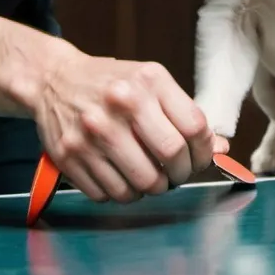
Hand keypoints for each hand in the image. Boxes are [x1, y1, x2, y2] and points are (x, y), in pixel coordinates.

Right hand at [35, 47, 226, 203]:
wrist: (54, 80)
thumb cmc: (111, 84)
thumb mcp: (150, 83)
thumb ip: (185, 114)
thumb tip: (220, 148)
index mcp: (147, 81)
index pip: (194, 128)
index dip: (203, 152)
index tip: (197, 158)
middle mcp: (119, 103)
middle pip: (171, 158)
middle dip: (179, 174)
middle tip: (173, 172)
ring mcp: (92, 131)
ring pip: (142, 185)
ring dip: (150, 187)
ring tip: (145, 173)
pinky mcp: (69, 155)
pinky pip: (109, 195)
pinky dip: (120, 192)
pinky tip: (118, 173)